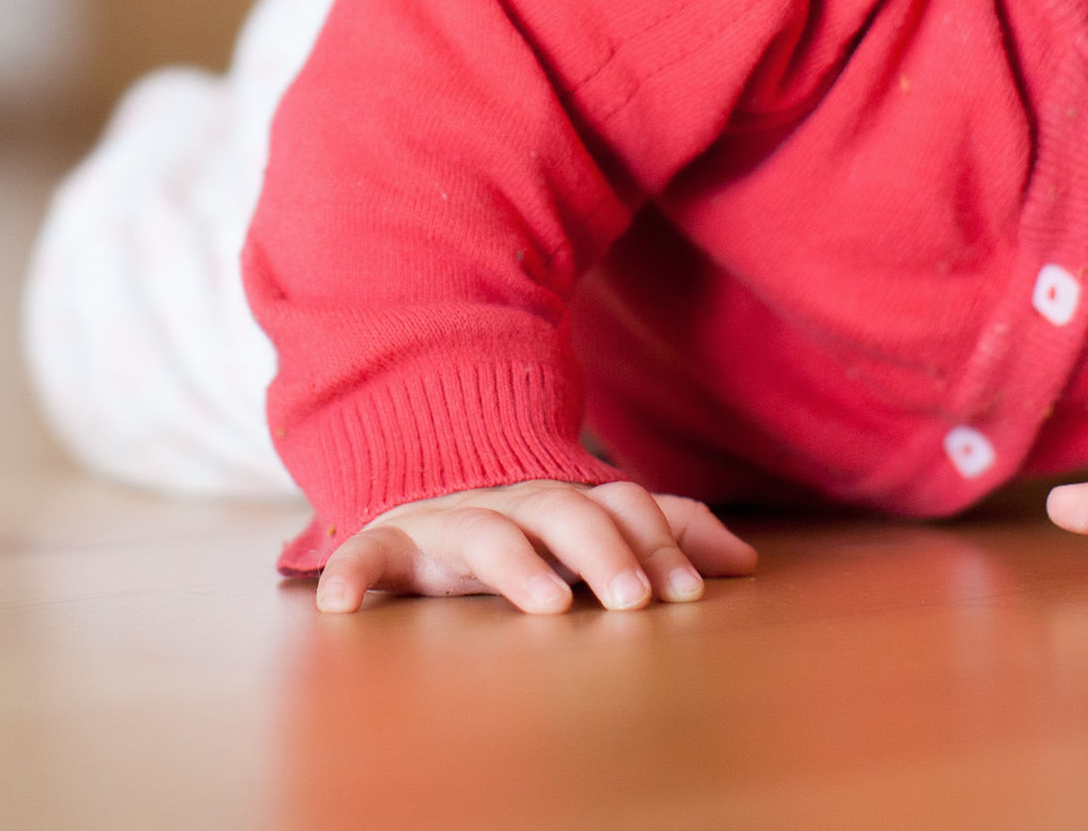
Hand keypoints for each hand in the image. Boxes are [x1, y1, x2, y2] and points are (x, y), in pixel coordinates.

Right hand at [313, 479, 759, 614]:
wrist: (423, 481)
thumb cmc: (525, 523)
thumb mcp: (594, 526)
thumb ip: (664, 533)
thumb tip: (744, 560)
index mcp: (564, 498)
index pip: (617, 503)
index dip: (654, 541)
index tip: (685, 593)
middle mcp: (510, 503)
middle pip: (560, 510)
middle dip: (601, 549)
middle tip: (634, 598)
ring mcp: (448, 520)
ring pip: (482, 531)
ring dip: (516, 564)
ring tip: (548, 603)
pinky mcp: (389, 543)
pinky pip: (366, 552)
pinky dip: (352, 573)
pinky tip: (343, 606)